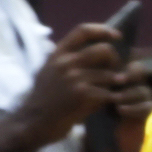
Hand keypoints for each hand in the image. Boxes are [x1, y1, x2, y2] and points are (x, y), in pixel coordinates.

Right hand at [20, 24, 131, 143]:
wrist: (33, 121)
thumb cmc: (45, 99)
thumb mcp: (50, 71)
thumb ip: (69, 60)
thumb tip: (96, 50)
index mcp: (58, 54)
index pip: (83, 30)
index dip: (104, 30)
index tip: (117, 36)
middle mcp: (65, 62)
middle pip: (104, 50)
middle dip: (116, 60)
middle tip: (118, 71)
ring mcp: (74, 78)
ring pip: (110, 74)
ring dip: (117, 83)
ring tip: (117, 89)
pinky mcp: (82, 95)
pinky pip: (108, 92)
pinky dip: (113, 98)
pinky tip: (111, 103)